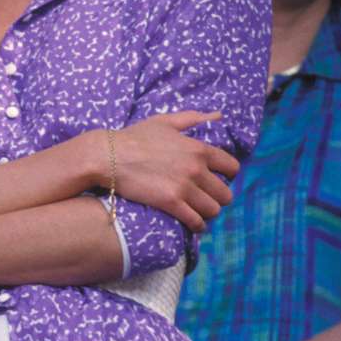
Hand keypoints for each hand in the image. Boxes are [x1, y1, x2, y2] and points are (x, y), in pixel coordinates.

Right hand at [110, 112, 239, 231]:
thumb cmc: (135, 137)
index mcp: (199, 149)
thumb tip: (219, 115)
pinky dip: (197, 225)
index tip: (220, 180)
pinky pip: (196, 221)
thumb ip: (194, 118)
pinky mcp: (171, 203)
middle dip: (218, 198)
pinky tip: (193, 225)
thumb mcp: (165, 122)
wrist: (108, 156)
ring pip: (213, 210)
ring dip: (208, 213)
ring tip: (200, 213)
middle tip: (207, 199)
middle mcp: (196, 168)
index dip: (229, 177)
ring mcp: (184, 187)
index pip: (232, 167)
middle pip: (225, 193)